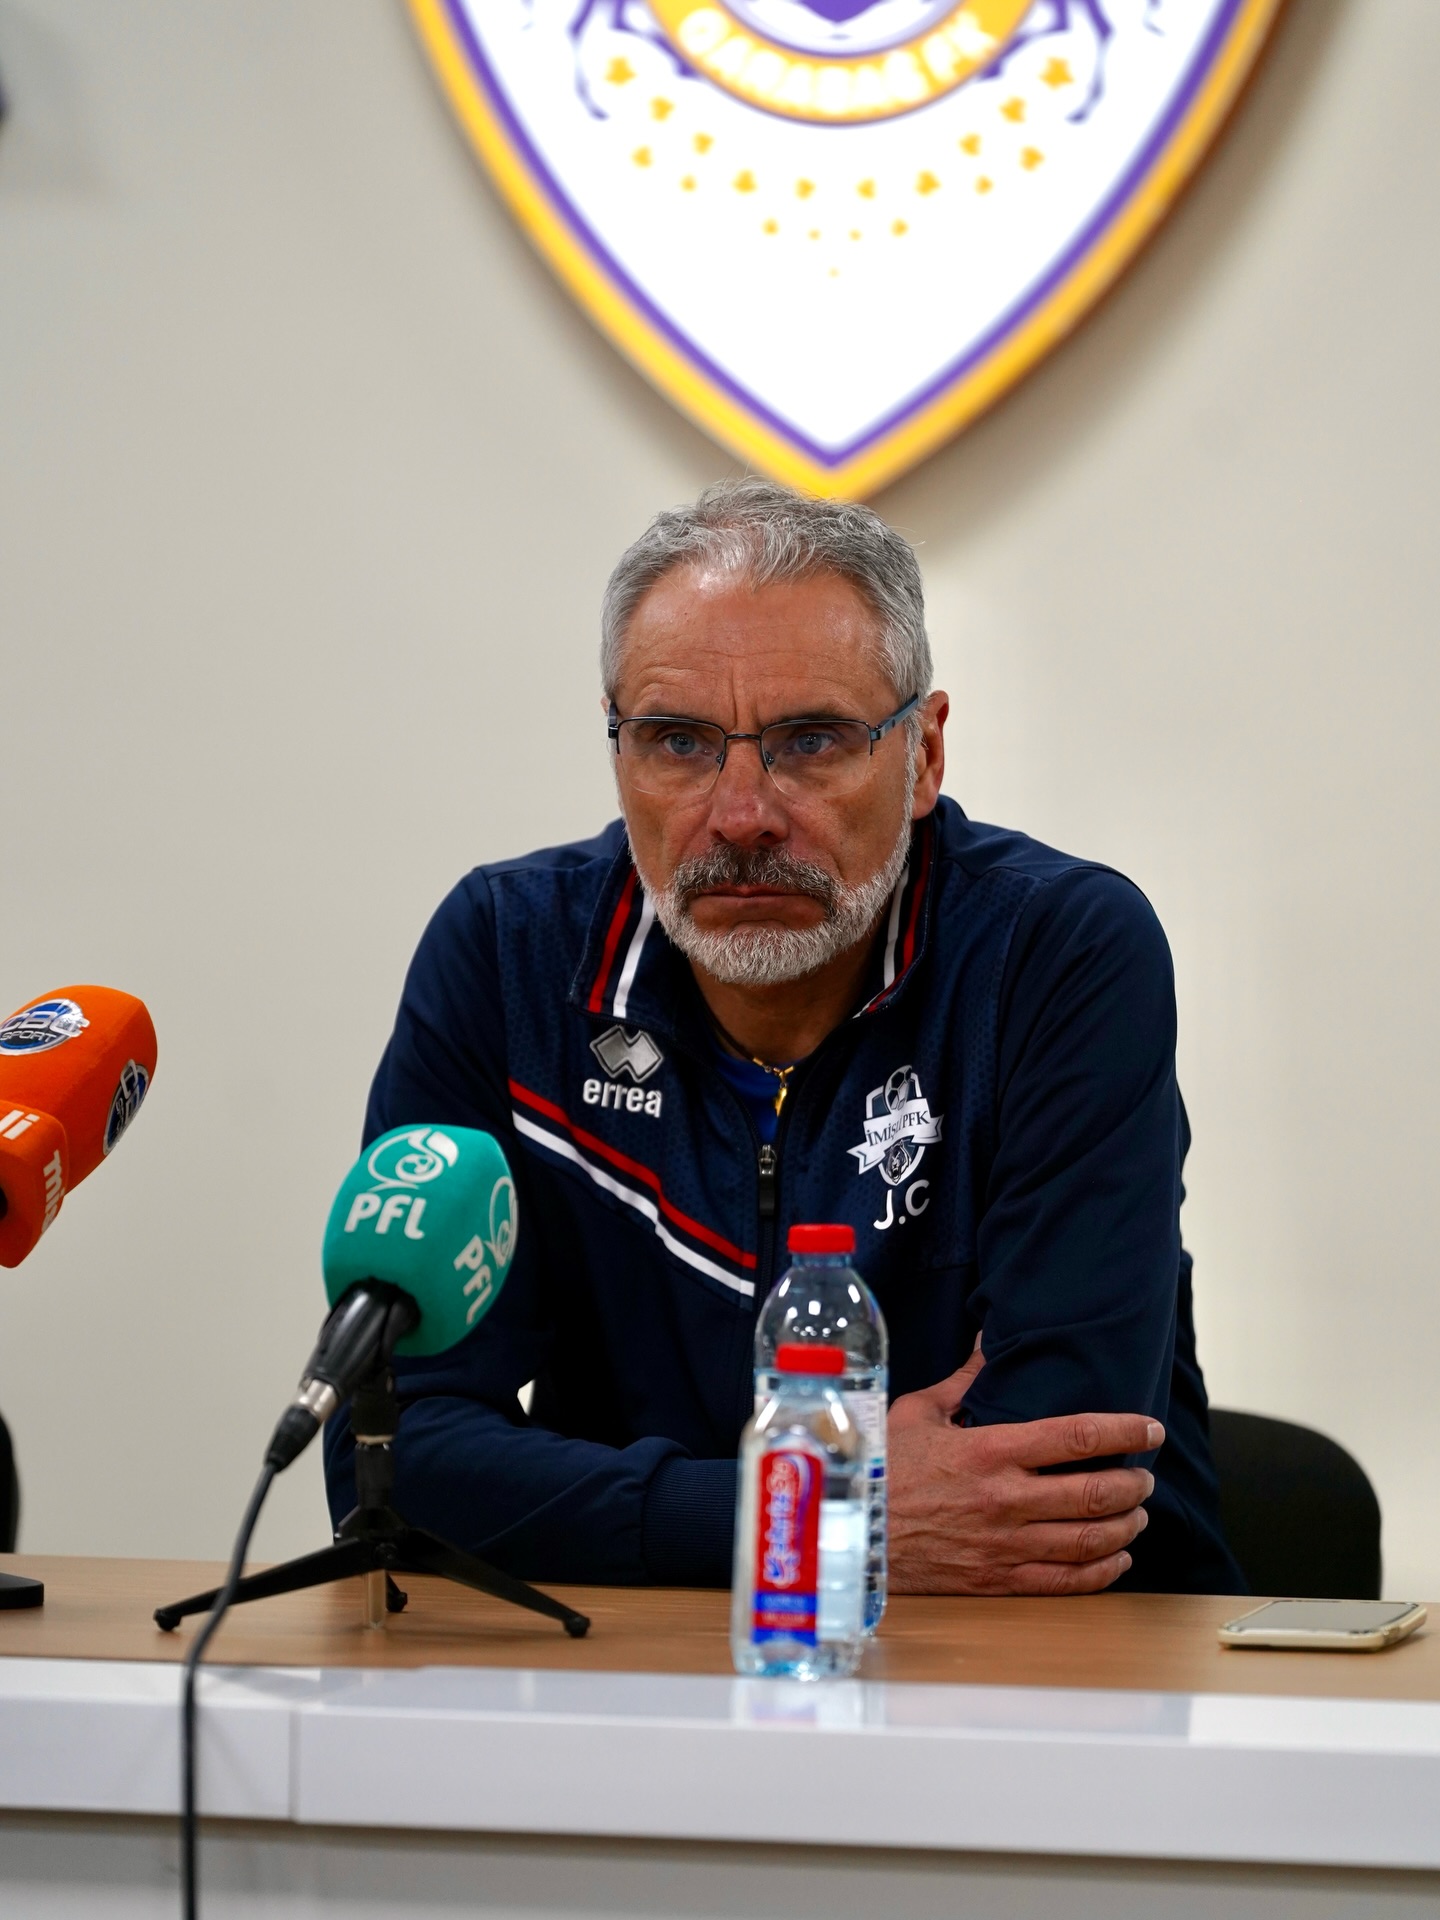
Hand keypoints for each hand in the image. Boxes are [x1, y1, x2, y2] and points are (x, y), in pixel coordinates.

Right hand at [887, 1339, 1161, 1594]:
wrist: (853, 1536)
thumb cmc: (881, 1470)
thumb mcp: (917, 1413)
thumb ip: (964, 1380)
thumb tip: (990, 1340)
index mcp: (988, 1451)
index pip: (1075, 1437)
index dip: (1123, 1431)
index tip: (1150, 1427)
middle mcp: (1005, 1499)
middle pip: (1095, 1492)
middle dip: (1134, 1483)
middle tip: (1146, 1475)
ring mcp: (1005, 1545)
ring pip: (1090, 1539)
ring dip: (1126, 1525)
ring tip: (1137, 1513)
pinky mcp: (999, 1580)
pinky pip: (1066, 1581)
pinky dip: (1102, 1571)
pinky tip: (1117, 1557)